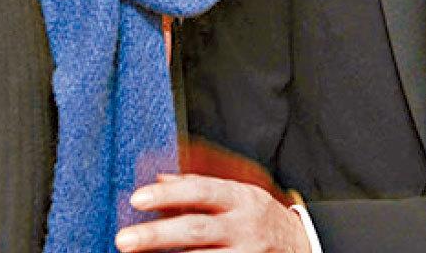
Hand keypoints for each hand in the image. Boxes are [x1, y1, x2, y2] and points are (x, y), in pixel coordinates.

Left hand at [114, 174, 311, 252]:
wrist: (302, 245)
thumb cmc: (258, 216)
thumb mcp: (236, 195)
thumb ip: (198, 187)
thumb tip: (158, 178)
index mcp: (239, 198)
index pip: (200, 191)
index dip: (168, 195)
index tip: (137, 198)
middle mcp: (244, 226)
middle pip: (196, 230)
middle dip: (157, 235)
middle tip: (123, 240)